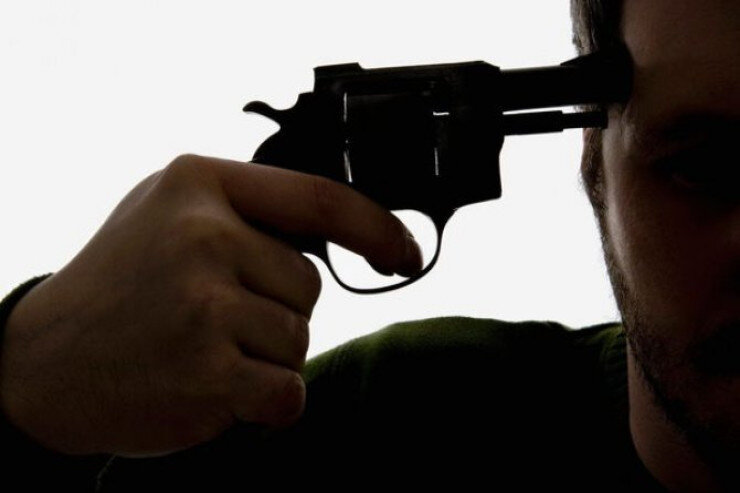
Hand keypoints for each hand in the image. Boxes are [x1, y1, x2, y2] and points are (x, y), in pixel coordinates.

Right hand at [0, 154, 421, 457]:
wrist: (43, 363)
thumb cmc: (118, 285)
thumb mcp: (169, 213)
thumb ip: (246, 209)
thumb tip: (340, 228)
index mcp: (200, 183)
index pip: (321, 199)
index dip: (377, 227)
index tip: (406, 252)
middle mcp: (204, 235)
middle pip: (310, 284)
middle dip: (276, 309)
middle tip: (210, 318)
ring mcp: (205, 304)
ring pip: (300, 339)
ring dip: (266, 357)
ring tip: (200, 348)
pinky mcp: (209, 371)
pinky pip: (288, 391)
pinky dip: (267, 400)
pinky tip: (215, 388)